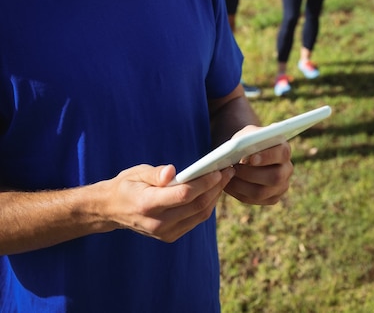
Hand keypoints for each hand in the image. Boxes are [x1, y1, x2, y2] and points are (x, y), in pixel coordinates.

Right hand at [101, 163, 234, 242]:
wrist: (112, 209)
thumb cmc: (127, 185)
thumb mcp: (137, 172)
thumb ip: (156, 173)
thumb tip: (172, 171)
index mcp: (148, 204)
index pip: (184, 194)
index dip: (204, 183)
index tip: (218, 169)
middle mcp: (157, 222)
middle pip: (196, 206)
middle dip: (216, 188)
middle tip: (228, 171)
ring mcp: (164, 232)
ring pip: (199, 215)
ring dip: (215, 197)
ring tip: (224, 179)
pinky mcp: (169, 236)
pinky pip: (195, 221)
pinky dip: (206, 206)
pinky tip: (211, 191)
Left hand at [224, 131, 292, 204]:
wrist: (246, 153)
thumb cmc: (246, 141)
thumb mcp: (246, 135)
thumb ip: (246, 140)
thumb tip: (240, 151)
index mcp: (284, 149)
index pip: (282, 153)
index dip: (267, 157)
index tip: (251, 158)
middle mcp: (287, 169)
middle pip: (275, 177)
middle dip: (251, 173)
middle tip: (234, 168)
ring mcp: (281, 186)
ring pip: (262, 192)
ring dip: (241, 184)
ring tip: (228, 176)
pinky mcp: (271, 198)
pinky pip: (254, 200)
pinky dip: (238, 192)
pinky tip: (228, 183)